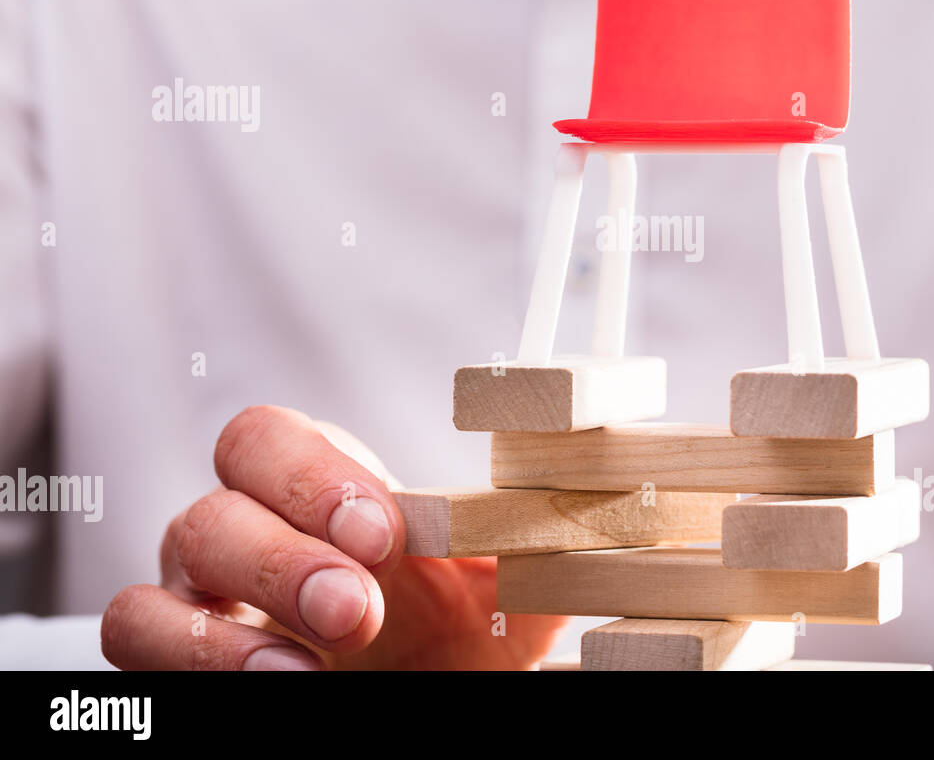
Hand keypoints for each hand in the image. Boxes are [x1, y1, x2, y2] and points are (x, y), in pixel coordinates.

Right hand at [100, 405, 566, 668]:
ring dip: (224, 635)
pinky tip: (276, 687)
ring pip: (151, 594)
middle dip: (282, 560)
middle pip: (211, 511)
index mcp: (318, 497)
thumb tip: (590, 516)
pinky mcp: (173, 672)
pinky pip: (135, 652)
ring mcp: (200, 610)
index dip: (314, 476)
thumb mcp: (504, 597)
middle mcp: (244, 541)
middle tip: (355, 610)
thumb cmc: (458, 643)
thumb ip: (531, 549)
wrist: (435, 700)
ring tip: (303, 672)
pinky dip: (191, 672)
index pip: (268, 440)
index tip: (385, 533)